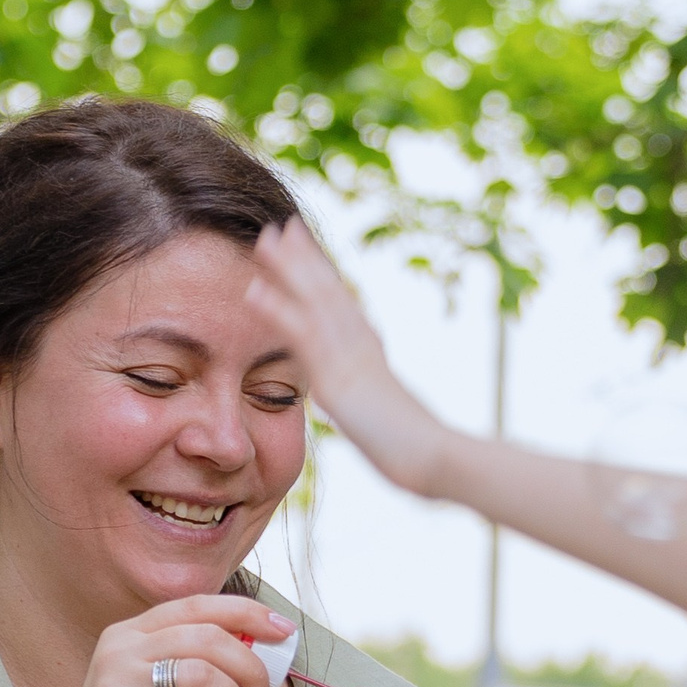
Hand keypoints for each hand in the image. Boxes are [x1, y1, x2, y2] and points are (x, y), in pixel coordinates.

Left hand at [246, 219, 456, 496]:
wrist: (435, 459)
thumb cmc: (421, 452)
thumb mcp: (392, 422)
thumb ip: (376, 406)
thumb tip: (370, 408)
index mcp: (373, 355)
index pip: (345, 307)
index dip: (324, 276)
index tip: (308, 250)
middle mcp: (363, 347)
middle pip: (330, 292)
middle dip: (306, 258)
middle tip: (283, 226)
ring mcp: (350, 358)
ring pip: (315, 301)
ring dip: (287, 268)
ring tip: (263, 238)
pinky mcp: (338, 377)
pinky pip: (301, 336)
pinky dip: (276, 309)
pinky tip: (252, 289)